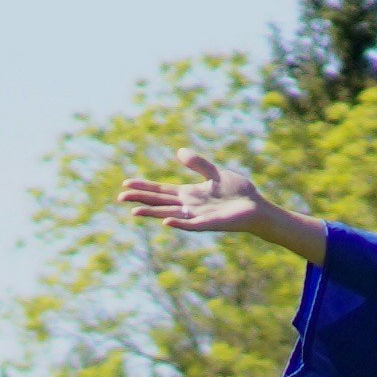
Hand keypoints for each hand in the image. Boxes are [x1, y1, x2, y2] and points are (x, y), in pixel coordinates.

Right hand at [118, 151, 325, 262]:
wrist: (257, 208)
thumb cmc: (239, 193)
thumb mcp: (216, 173)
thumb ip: (198, 164)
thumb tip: (179, 152)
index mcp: (190, 194)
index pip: (161, 191)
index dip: (144, 187)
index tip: (127, 183)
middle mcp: (189, 206)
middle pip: (160, 202)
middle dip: (141, 199)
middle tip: (120, 196)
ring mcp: (197, 216)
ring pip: (169, 214)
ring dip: (152, 212)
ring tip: (134, 210)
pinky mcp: (209, 224)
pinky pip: (190, 224)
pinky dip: (178, 222)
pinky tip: (166, 220)